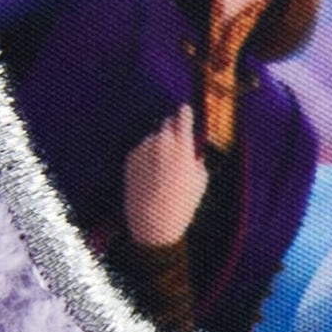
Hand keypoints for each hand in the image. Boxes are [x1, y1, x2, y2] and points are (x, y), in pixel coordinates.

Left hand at [124, 104, 207, 247]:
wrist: (153, 222)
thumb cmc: (182, 204)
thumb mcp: (200, 182)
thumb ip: (197, 160)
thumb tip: (193, 152)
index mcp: (182, 147)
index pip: (183, 117)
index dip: (186, 113)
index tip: (185, 109)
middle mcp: (161, 143)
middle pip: (167, 123)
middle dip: (172, 128)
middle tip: (176, 141)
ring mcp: (144, 149)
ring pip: (153, 138)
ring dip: (159, 145)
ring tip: (163, 170)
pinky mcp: (131, 158)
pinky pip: (142, 150)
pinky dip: (147, 157)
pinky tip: (150, 176)